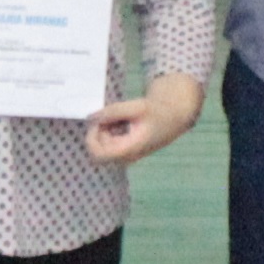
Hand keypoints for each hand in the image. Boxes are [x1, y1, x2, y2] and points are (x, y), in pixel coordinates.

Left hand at [83, 75, 203, 166]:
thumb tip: (90, 117)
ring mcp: (126, 155)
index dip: (91, 138)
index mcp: (129, 149)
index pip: (99, 154)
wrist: (173, 118)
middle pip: (98, 148)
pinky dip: (110, 130)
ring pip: (103, 145)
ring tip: (120, 116)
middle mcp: (126, 157)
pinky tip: (122, 121)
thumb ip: (113, 112)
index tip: (98, 122)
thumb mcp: (136, 107)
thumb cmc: (157, 112)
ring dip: (105, 129)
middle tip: (109, 115)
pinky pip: (109, 142)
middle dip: (99, 131)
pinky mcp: (126, 150)